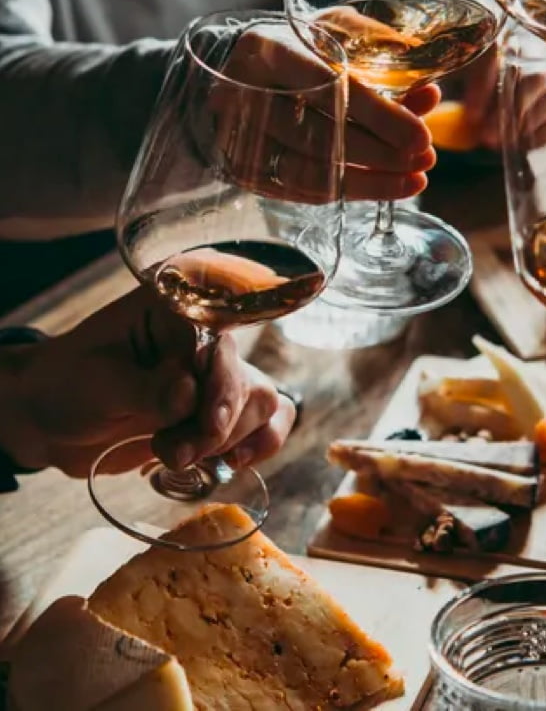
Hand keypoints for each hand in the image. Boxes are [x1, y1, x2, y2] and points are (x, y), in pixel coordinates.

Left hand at [0, 287, 294, 477]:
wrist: (51, 418)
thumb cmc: (65, 386)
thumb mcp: (96, 385)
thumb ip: (145, 389)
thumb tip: (189, 394)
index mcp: (174, 310)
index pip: (219, 342)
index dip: (220, 384)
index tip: (208, 423)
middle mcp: (204, 335)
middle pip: (247, 378)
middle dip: (217, 426)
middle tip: (172, 451)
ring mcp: (215, 372)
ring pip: (262, 404)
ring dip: (224, 442)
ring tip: (172, 455)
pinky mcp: (221, 406)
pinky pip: (269, 420)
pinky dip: (259, 444)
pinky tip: (231, 461)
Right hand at [215, 25, 437, 201]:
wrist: (234, 70)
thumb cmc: (299, 49)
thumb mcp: (336, 34)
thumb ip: (383, 59)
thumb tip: (429, 95)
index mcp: (269, 47)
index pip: (328, 86)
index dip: (379, 116)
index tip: (420, 136)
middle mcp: (243, 92)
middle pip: (318, 136)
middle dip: (380, 155)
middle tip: (424, 160)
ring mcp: (238, 135)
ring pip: (309, 172)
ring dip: (369, 182)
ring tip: (413, 180)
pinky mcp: (242, 168)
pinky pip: (299, 191)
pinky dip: (346, 191)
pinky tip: (383, 187)